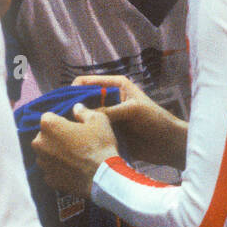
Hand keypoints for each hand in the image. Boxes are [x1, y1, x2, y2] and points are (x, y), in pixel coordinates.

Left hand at [32, 106, 117, 195]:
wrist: (102, 177)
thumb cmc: (99, 145)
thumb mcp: (98, 120)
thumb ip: (83, 112)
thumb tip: (76, 107)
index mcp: (49, 125)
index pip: (49, 117)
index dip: (62, 121)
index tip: (73, 127)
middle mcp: (39, 143)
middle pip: (45, 136)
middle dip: (56, 137)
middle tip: (75, 142)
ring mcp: (42, 163)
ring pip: (46, 153)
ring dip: (56, 153)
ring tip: (75, 157)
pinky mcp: (48, 179)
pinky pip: (51, 170)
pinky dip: (59, 169)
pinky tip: (74, 169)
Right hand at [72, 73, 187, 169]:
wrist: (168, 144)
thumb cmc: (155, 120)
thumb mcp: (132, 110)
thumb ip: (108, 110)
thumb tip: (81, 112)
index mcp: (115, 86)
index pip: (85, 83)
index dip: (72, 91)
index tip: (61, 104)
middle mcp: (109, 99)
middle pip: (82, 100)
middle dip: (71, 108)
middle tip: (58, 120)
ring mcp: (108, 116)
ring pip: (85, 118)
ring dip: (76, 123)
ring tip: (63, 132)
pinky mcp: (108, 132)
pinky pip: (92, 132)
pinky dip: (84, 135)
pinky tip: (74, 142)